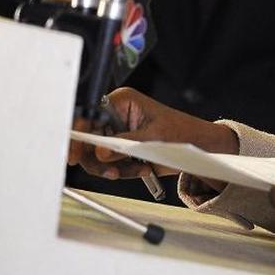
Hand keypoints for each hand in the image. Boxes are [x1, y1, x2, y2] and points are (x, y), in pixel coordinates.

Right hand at [68, 87, 238, 180]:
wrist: (198, 147)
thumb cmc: (182, 132)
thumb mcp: (154, 136)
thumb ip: (125, 144)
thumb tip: (99, 154)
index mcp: (121, 101)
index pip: (88, 116)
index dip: (78, 135)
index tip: (75, 155)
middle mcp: (114, 116)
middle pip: (87, 140)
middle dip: (99, 160)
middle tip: (112, 173)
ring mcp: (116, 133)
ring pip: (96, 156)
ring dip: (114, 168)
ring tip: (137, 170)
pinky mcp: (121, 149)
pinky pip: (110, 165)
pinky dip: (124, 171)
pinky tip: (142, 169)